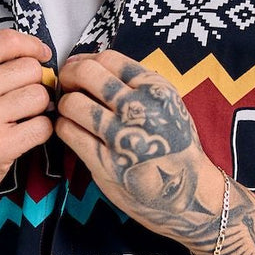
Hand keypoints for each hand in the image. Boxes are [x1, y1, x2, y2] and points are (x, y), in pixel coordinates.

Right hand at [0, 30, 54, 216]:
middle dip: (35, 82)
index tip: (41, 56)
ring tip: (23, 116)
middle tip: (25, 96)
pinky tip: (25, 134)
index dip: (32, 45)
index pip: (7, 41)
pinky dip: (40, 130)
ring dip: (39, 107)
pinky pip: (43, 126)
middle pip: (30, 69)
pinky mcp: (0, 147)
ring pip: (39, 96)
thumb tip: (35, 55)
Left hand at [54, 50, 223, 241]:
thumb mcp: (169, 106)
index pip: (109, 59)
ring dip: (63, 105)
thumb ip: (138, 86)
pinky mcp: (106, 163)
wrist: (192, 195)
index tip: (77, 68)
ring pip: (72, 103)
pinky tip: (71, 131)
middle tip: (66, 87)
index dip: (86, 60)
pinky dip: (63, 127)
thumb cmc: (176, 148)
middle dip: (68, 76)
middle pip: (86, 74)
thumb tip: (92, 66)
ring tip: (69, 113)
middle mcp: (140, 108)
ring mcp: (122, 137)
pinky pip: (69, 132)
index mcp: (156, 89)